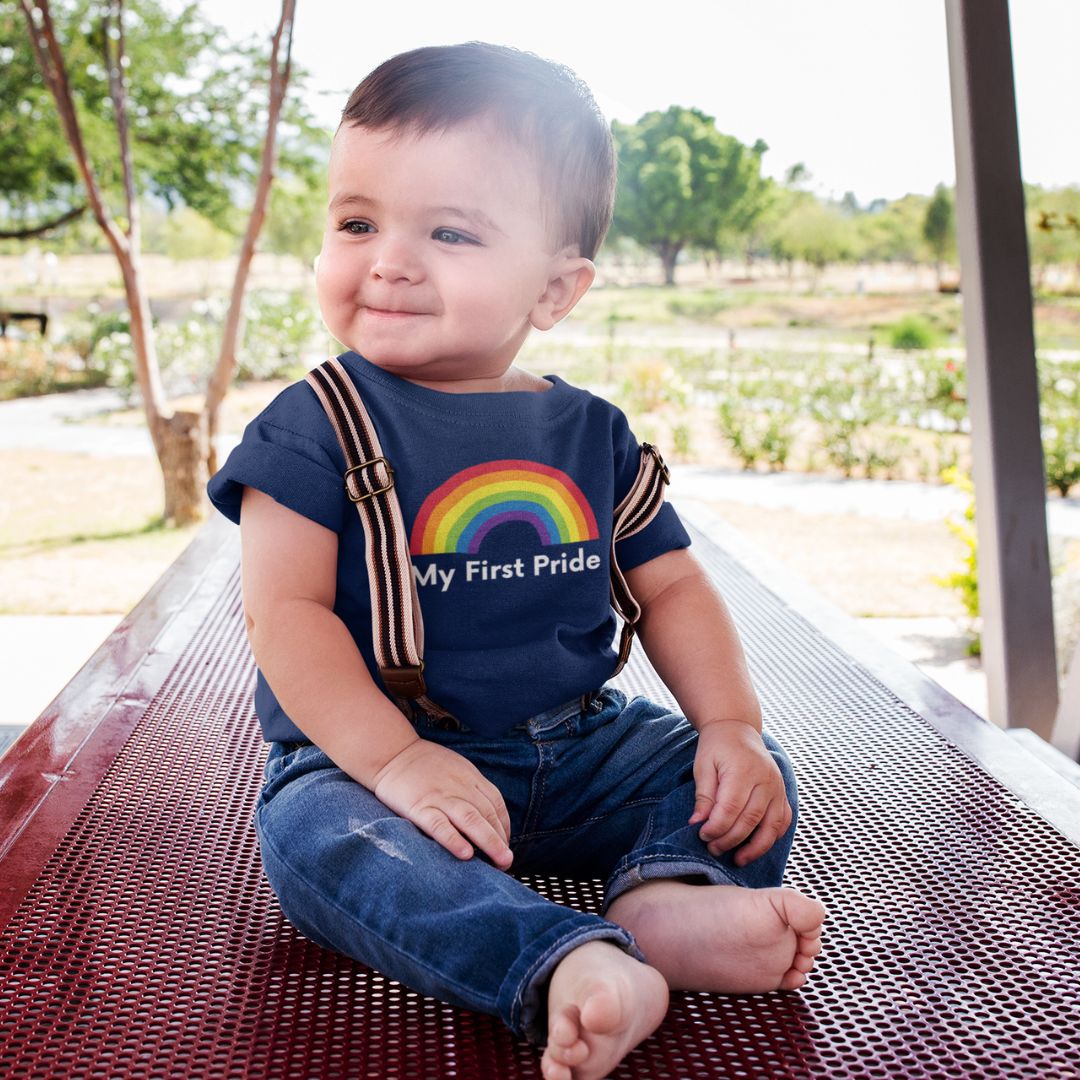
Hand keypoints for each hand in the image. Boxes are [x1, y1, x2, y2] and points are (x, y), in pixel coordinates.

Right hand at [372, 738, 513, 869]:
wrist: (392, 753)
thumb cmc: (424, 764)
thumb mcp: (456, 768)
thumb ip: (471, 787)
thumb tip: (487, 813)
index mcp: (470, 777)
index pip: (496, 803)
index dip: (504, 826)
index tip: (505, 844)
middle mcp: (459, 787)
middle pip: (487, 814)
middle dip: (500, 839)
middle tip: (507, 861)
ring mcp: (439, 797)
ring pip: (470, 820)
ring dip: (489, 841)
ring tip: (499, 861)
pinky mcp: (419, 807)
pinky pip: (439, 824)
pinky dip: (453, 839)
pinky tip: (465, 854)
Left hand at [689, 719, 791, 865]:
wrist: (737, 728)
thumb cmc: (717, 747)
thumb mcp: (703, 766)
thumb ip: (704, 795)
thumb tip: (698, 823)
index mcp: (743, 770)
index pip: (731, 807)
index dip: (717, 827)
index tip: (703, 835)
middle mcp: (765, 779)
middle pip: (751, 819)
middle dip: (731, 839)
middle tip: (714, 849)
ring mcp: (777, 787)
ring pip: (771, 825)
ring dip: (755, 847)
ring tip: (738, 859)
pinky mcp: (782, 793)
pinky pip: (783, 820)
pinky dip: (773, 837)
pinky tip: (758, 847)